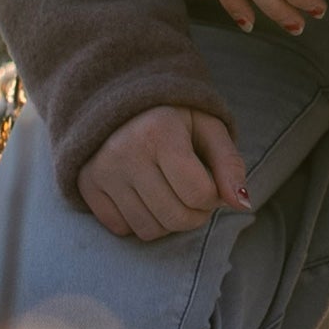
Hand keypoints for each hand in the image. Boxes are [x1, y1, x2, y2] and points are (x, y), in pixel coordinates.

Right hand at [76, 104, 249, 240]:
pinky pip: (121, 228)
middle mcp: (126, 152)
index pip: (199, 194)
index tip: (208, 180)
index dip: (213, 196)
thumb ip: (229, 163)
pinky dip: (138, 219)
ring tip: (168, 191)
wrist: (120, 98)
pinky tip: (143, 194)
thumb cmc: (173, 116)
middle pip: (176, 218)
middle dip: (194, 214)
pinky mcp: (86, 185)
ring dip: (167, 220)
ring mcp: (102, 171)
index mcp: (160, 131)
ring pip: (149, 230)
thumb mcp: (207, 126)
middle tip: (192, 192)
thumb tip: (242, 204)